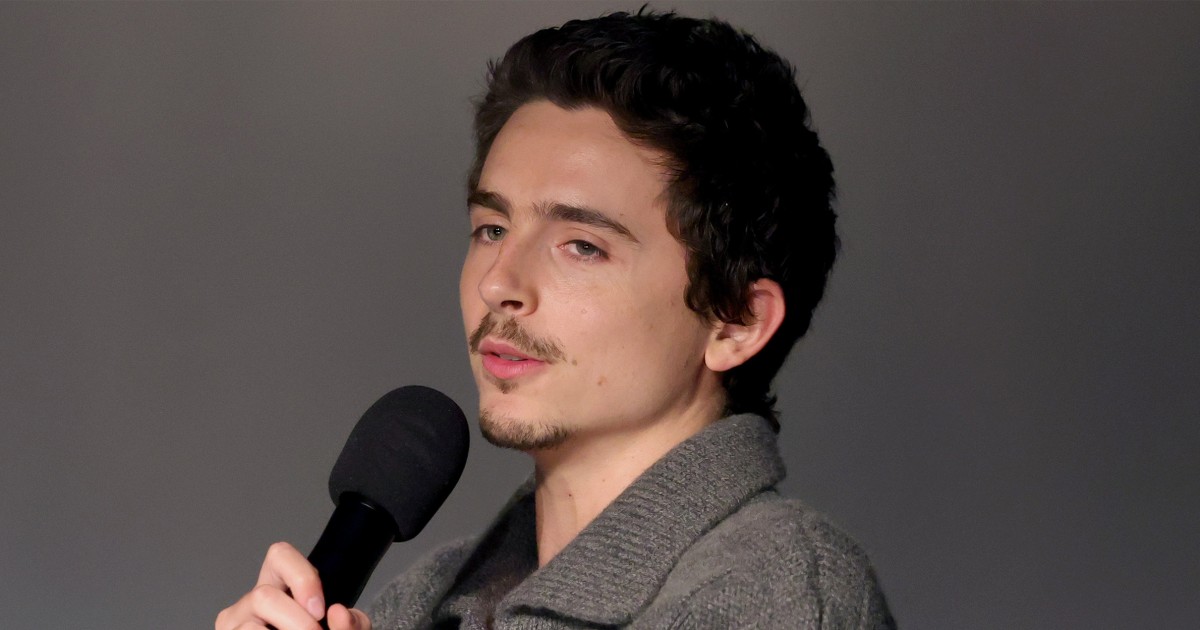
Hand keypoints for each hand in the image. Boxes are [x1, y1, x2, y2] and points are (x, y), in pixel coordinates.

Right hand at [216, 541, 371, 629]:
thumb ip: (351, 622)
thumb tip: (338, 613)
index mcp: (279, 586)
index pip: (279, 555)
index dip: (302, 578)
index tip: (322, 609)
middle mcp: (250, 602)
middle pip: (263, 595)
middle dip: (297, 621)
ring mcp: (234, 624)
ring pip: (251, 626)